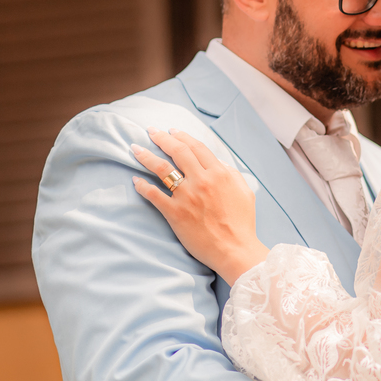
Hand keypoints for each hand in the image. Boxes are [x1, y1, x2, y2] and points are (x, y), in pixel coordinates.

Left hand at [132, 128, 268, 283]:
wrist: (235, 249)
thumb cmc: (242, 223)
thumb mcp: (245, 192)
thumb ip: (232, 175)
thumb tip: (220, 164)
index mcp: (220, 174)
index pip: (197, 147)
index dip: (183, 137)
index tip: (172, 131)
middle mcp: (202, 180)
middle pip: (178, 152)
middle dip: (162, 139)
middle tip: (152, 132)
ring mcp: (187, 196)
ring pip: (161, 168)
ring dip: (146, 156)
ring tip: (135, 149)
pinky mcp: (175, 213)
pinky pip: (154, 195)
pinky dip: (142, 186)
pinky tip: (135, 180)